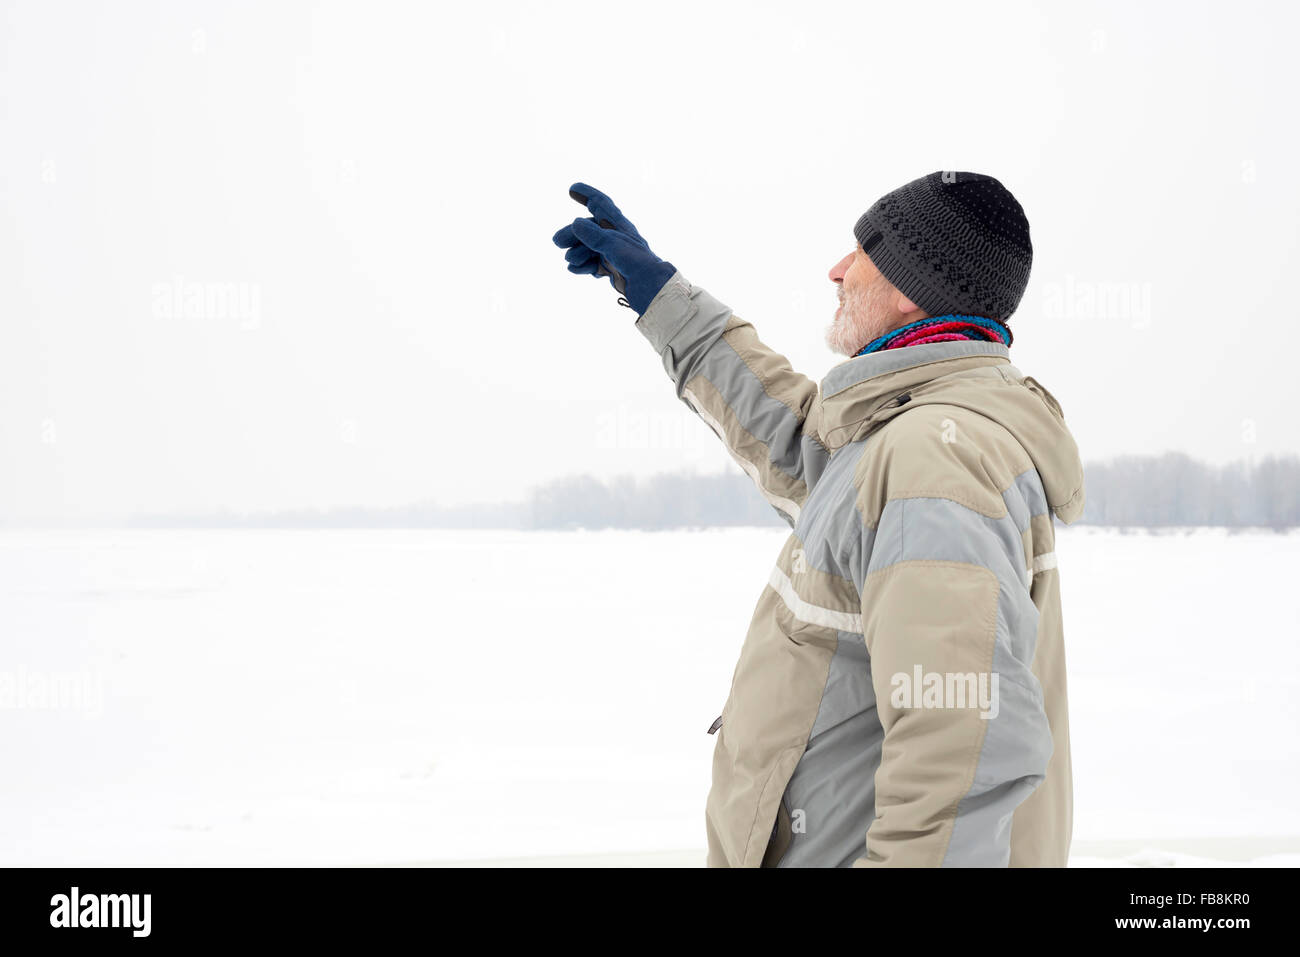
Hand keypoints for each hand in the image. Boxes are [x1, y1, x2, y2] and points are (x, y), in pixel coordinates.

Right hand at [552, 182, 676, 313]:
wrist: (650, 288)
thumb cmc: (637, 262)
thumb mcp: (613, 245)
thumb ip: (594, 235)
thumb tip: (576, 224)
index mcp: (618, 224)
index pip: (601, 204)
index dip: (587, 195)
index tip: (572, 189)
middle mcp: (615, 236)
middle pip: (587, 229)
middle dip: (571, 234)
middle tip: (557, 242)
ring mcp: (612, 253)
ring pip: (588, 248)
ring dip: (577, 252)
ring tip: (570, 260)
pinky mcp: (611, 268)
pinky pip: (592, 264)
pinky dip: (583, 266)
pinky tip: (575, 269)